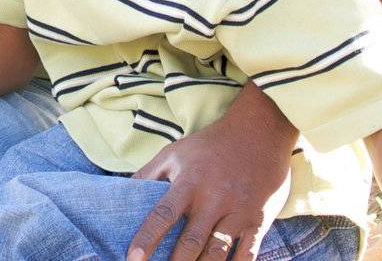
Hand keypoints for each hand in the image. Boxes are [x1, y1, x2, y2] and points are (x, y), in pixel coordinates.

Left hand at [125, 102, 293, 260]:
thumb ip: (148, 174)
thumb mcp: (175, 152)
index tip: (133, 258)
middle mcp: (213, 199)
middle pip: (191, 241)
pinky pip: (248, 253)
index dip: (147, 238)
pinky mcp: (259, 220)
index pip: (163, 215)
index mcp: (189, 182)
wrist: (259, 132)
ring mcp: (238, 211)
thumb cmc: (209, 146)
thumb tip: (122, 194)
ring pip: (217, 252)